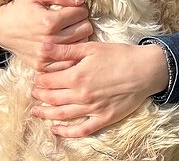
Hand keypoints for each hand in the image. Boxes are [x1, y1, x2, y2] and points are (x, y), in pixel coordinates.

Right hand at [0, 0, 92, 70]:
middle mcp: (49, 41)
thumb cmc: (20, 8)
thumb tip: (80, 0)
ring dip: (79, 36)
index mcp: (49, 21)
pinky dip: (72, 52)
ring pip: (82, 45)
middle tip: (73, 19)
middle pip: (85, 29)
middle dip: (82, 21)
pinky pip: (70, 61)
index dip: (80, 7)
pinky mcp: (43, 66)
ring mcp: (46, 56)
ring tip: (70, 30)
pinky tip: (66, 44)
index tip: (74, 7)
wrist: (0, 29)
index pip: (81, 13)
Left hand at [30, 41, 168, 136]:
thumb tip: (44, 46)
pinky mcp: (103, 118)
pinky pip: (81, 130)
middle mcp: (81, 95)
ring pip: (62, 115)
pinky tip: (56, 130)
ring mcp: (92, 109)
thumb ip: (66, 50)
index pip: (49, 81)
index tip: (35, 78)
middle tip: (33, 93)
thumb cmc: (119, 55)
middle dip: (40, 96)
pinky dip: (66, 132)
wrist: (145, 70)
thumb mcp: (91, 48)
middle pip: (52, 98)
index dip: (39, 80)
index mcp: (77, 76)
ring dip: (46, 114)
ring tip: (36, 112)